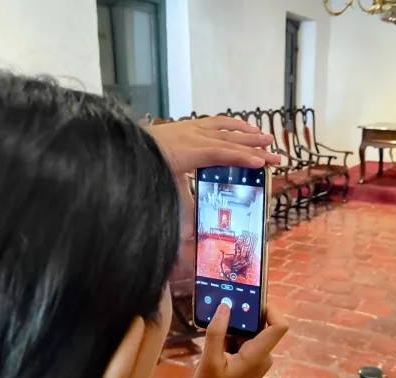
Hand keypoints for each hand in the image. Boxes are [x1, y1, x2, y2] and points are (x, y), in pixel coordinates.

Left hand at [145, 116, 279, 239]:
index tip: (259, 163)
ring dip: (245, 134)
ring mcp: (186, 128)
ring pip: (222, 128)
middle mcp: (187, 136)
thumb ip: (179, 212)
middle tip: (275, 158)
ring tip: (265, 139)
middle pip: (225, 140)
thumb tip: (192, 237)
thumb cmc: (142, 174)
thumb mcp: (161, 194)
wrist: (120, 151)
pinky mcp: (185, 126)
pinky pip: (213, 122)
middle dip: (252, 149)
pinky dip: (231, 125)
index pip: (216, 153)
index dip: (239, 158)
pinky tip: (243, 128)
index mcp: (182, 153)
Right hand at [192, 304, 288, 377]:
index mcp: (257, 354)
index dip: (270, 309)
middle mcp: (263, 354)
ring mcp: (258, 358)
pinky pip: (246, 342)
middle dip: (244, 315)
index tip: (251, 300)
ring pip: (251, 333)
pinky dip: (233, 337)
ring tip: (217, 323)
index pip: (279, 326)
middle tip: (225, 307)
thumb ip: (216, 333)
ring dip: (235, 327)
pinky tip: (217, 339)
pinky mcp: (251, 361)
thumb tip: (224, 306)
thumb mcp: (209, 362)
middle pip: (262, 325)